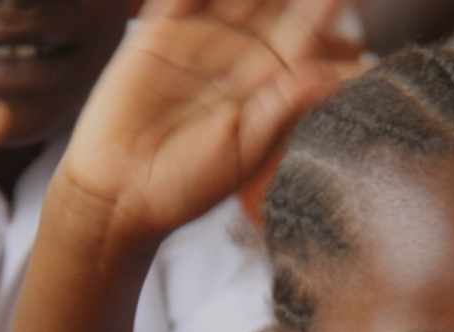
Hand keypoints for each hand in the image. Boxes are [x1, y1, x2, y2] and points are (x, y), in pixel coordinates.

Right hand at [55, 0, 350, 244]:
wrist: (120, 192)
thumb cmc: (187, 184)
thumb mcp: (246, 149)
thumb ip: (286, 108)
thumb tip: (333, 78)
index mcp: (272, 83)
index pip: (306, 33)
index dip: (324, 9)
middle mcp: (241, 56)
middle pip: (272, 3)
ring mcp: (200, 41)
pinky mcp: (158, 33)